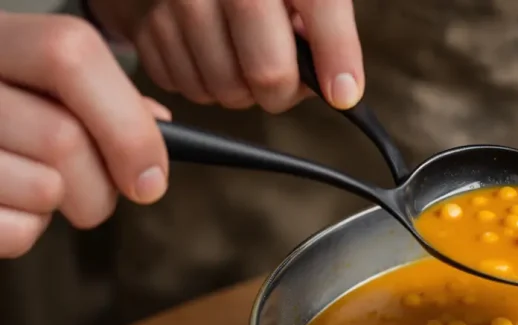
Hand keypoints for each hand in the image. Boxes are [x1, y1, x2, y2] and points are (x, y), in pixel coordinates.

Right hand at [0, 12, 168, 257]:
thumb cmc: (7, 107)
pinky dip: (25, 231)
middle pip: (65, 138)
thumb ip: (101, 95)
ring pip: (44, 189)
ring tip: (35, 186)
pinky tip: (7, 204)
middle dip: (102, 186)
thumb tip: (158, 126)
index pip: (69, 57)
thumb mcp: (40, 81)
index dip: (127, 124)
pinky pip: (14, 232)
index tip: (151, 178)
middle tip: (95, 193)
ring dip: (61, 206)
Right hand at [88, 0, 363, 112]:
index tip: (344, 92)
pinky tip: (206, 55)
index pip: (319, 4)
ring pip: (225, 89)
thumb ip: (319, 19)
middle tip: (284, 82)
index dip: (336, 53)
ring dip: (241, 91)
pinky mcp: (142, 23)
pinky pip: (184, 87)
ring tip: (239, 59)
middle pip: (267, 71)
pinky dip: (202, 85)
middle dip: (282, 92)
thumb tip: (336, 82)